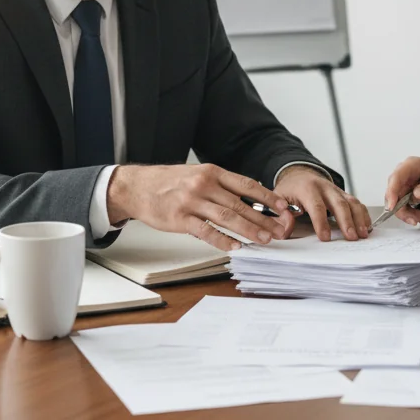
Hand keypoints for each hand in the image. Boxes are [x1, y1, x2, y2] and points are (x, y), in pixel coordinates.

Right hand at [106, 163, 290, 250]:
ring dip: (249, 230)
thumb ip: (221, 184)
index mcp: (211, 172)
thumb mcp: (197, 174)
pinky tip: (235, 247)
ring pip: (227, 217)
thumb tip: (251, 195)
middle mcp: (204, 184)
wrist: (136, 186)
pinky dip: (223, 240)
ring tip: (264, 239)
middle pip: (240, 204)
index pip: (246, 184)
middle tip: (280, 230)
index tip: (283, 208)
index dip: (267, 196)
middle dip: (263, 218)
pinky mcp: (180, 219)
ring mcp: (191, 201)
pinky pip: (206, 231)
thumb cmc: (169, 182)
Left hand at [274, 165, 369, 241]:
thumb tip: (285, 230)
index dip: (321, 222)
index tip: (325, 237)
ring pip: (351, 202)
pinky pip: (356, 203)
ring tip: (362, 234)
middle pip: (339, 203)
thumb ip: (280, 215)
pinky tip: (366, 226)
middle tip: (351, 237)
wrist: (299, 174)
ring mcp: (336, 190)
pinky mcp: (343, 195)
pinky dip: (363, 214)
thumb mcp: (278, 199)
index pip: (316, 206)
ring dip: (359, 218)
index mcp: (307, 188)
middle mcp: (324, 187)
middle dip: (347, 221)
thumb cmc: (289, 190)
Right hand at [383, 156, 419, 224]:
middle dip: (403, 209)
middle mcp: (405, 174)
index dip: (391, 192)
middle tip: (416, 220)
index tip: (392, 207)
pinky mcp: (408, 194)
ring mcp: (405, 184)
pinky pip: (405, 207)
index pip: (396, 177)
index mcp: (412, 165)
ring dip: (411, 214)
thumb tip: (416, 194)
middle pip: (394, 193)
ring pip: (398, 203)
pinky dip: (414, 214)